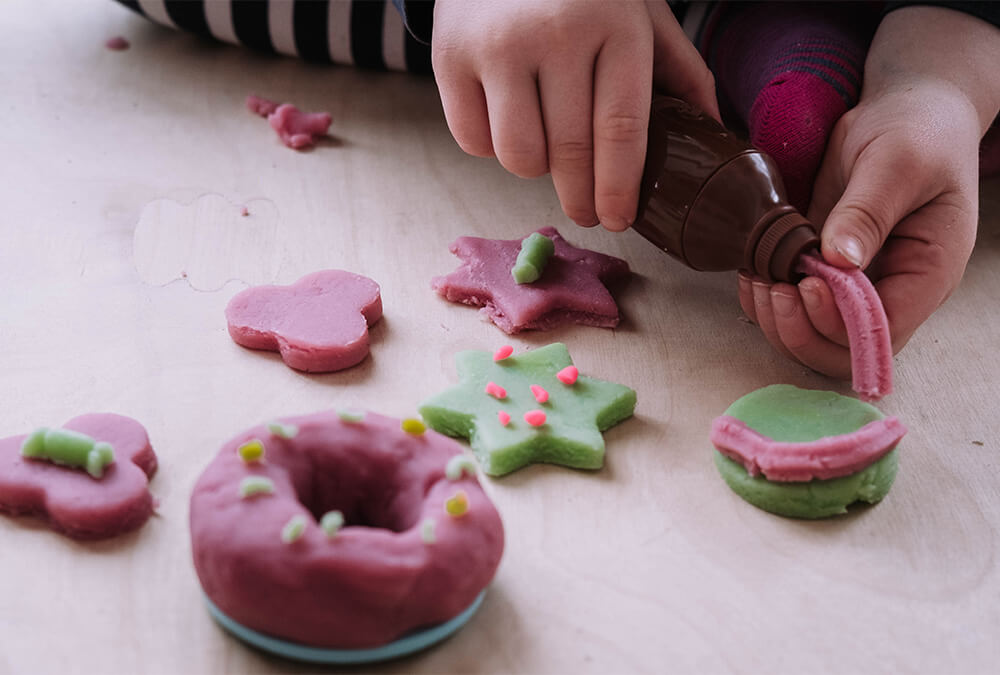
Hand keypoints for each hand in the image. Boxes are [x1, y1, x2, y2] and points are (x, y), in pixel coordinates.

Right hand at [431, 0, 717, 230]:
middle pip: (569, 154)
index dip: (620, 188)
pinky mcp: (450, 57)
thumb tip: (714, 133)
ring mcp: (496, 46)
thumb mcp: (640, 11)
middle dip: (582, 200)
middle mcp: (554, 34)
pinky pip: (473, 140)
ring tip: (547, 147)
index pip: (620, 129)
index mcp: (615, 25)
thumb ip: (679, 69)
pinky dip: (491, 145)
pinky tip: (507, 119)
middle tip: (588, 213)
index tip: (619, 220)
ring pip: (518, 157)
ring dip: (536, 169)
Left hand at [739, 6, 998, 378]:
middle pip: (845, 349)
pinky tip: (751, 273)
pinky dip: (765, 301)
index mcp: (927, 272)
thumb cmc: (916, 131)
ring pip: (813, 337)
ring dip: (776, 321)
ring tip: (757, 279)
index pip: (883, 330)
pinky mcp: (823, 272)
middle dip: (800, 331)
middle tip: (773, 289)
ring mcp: (856, 285)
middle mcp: (893, 290)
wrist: (904, 111)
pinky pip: (792, 309)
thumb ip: (870, 210)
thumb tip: (839, 260)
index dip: (838, 323)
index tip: (806, 284)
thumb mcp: (898, 162)